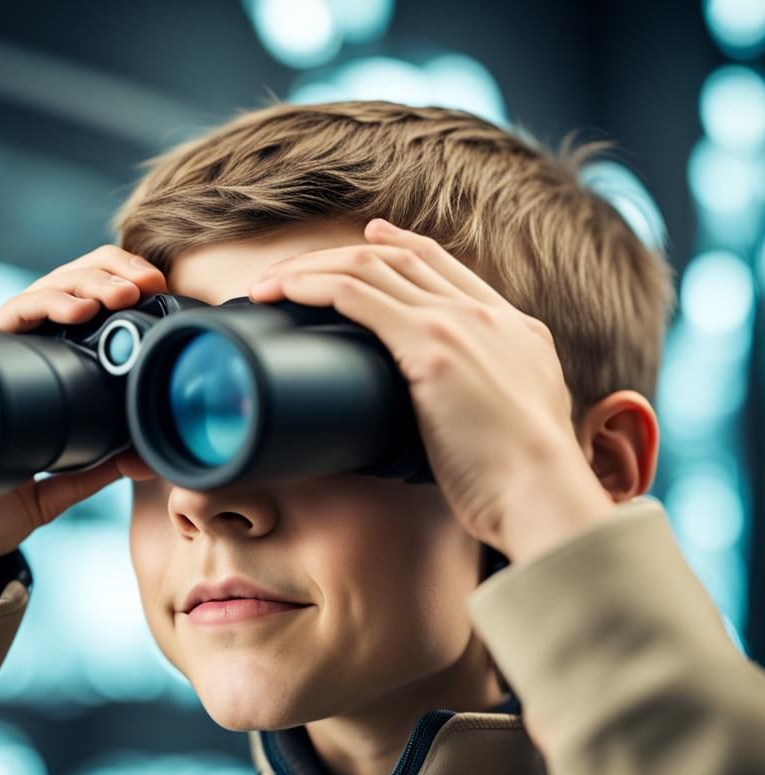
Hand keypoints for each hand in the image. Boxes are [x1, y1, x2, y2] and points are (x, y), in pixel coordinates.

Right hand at [0, 245, 161, 597]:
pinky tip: (80, 310)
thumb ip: (95, 470)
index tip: (156, 290)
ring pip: (41, 292)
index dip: (119, 288)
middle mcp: (17, 357)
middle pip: (66, 287)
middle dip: (111, 275)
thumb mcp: (58, 490)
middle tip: (147, 284)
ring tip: (122, 293)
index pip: (83, 309)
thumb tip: (141, 457)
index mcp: (43, 377)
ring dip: (87, 285)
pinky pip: (8, 318)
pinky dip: (45, 307)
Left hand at [247, 219, 612, 555]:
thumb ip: (488, 414)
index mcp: (515, 330)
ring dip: (312, 269)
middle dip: (340, 256)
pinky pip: (356, 294)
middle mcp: (486, 314)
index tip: (369, 239)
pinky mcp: (431, 345)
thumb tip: (453, 434)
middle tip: (296, 269)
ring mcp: (459, 324)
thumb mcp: (518, 433)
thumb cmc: (524, 487)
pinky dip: (313, 286)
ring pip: (371, 266)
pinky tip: (284, 291)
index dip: (401, 247)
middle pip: (402, 257)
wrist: (545, 495)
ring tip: (270, 284)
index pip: (447, 267)